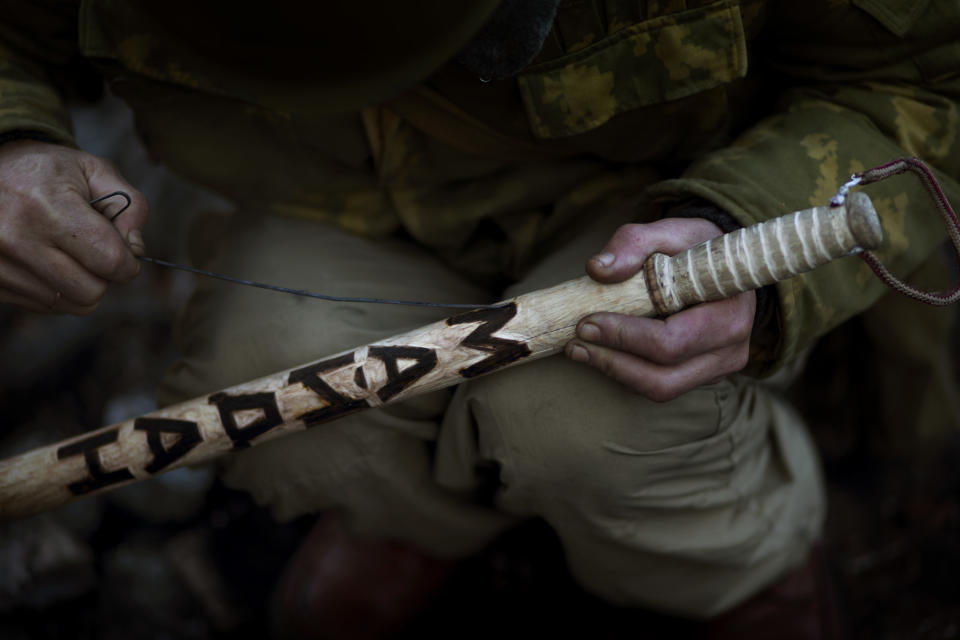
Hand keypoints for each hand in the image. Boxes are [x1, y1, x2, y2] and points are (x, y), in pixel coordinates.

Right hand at [0, 140, 147, 313]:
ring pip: (69, 305)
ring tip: (68, 253)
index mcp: (47, 205)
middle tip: (95, 251)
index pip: (110, 261)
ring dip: (80, 285)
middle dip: (104, 275)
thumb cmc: (46, 171)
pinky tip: (48, 262)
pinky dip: (56, 290)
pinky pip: (44, 306)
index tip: (126, 251)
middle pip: (91, 291)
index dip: (129, 261)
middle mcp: (17, 238)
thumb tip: (135, 250)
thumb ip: (130, 207)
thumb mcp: (94, 170)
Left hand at [565, 217, 754, 401]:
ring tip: (579, 350)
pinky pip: (660, 385)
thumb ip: (633, 243)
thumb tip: (597, 268)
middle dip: (612, 361)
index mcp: (728, 313)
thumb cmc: (694, 248)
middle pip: (664, 377)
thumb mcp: (669, 232)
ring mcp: (717, 368)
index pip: (671, 341)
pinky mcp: (702, 376)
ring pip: (660, 389)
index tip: (586, 323)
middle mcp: (730, 349)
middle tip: (575, 342)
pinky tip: (601, 352)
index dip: (625, 337)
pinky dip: (626, 373)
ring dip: (614, 372)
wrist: (722, 265)